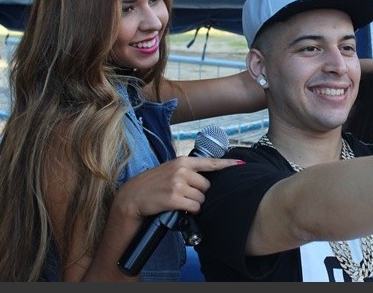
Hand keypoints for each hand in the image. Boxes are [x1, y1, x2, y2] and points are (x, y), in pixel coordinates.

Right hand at [112, 156, 242, 220]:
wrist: (132, 197)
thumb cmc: (152, 184)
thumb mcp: (169, 170)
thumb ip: (187, 170)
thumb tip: (206, 179)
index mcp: (182, 161)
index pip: (209, 163)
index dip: (227, 164)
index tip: (240, 164)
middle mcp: (181, 170)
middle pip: (207, 186)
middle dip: (200, 194)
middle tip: (185, 196)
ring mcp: (178, 184)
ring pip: (201, 199)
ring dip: (194, 204)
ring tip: (179, 201)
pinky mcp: (174, 199)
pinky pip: (194, 207)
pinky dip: (190, 210)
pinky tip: (179, 208)